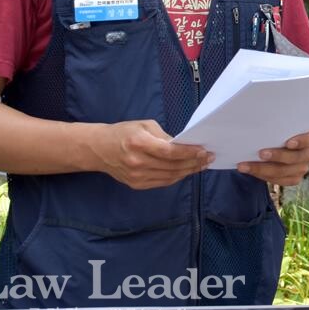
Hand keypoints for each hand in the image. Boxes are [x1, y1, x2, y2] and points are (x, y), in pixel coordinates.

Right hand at [88, 119, 211, 189]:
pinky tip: (187, 170)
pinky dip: (177, 177)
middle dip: (194, 162)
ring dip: (189, 171)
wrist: (99, 149)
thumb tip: (184, 144)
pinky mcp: (136, 184)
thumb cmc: (124, 132)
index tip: (204, 150)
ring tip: (202, 165)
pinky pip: (162, 182)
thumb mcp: (144, 125)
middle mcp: (137, 162)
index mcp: (139, 143)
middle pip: (172, 166)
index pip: (170, 152)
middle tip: (209, 158)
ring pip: (170, 176)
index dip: (189, 153)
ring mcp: (136, 176)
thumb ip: (164, 136)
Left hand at [237, 130, 308, 185]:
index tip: (288, 142)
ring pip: (284, 172)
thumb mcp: (279, 127)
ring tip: (245, 165)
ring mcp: (302, 168)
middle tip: (260, 153)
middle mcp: (308, 154)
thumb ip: (276, 125)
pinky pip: (279, 180)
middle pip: (295, 158)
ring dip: (262, 169)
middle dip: (277, 156)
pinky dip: (263, 176)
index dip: (301, 141)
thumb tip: (258, 121)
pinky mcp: (294, 179)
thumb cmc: (277, 133)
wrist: (274, 146)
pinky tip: (250, 171)